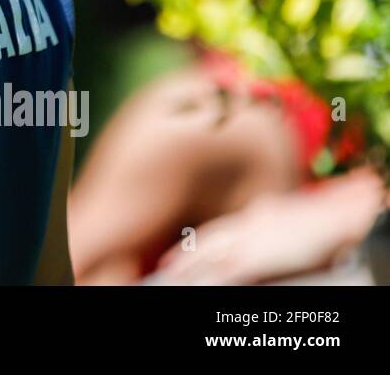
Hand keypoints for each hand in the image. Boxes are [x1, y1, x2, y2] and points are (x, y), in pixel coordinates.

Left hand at [151, 168, 386, 284]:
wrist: (335, 220)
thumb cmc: (319, 222)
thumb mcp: (286, 218)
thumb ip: (267, 223)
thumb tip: (257, 230)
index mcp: (255, 215)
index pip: (217, 230)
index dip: (197, 241)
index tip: (179, 250)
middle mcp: (246, 225)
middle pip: (207, 241)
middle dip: (184, 255)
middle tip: (165, 266)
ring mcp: (249, 241)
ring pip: (211, 256)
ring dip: (189, 268)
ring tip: (172, 277)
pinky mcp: (256, 259)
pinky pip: (227, 271)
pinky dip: (211, 279)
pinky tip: (199, 286)